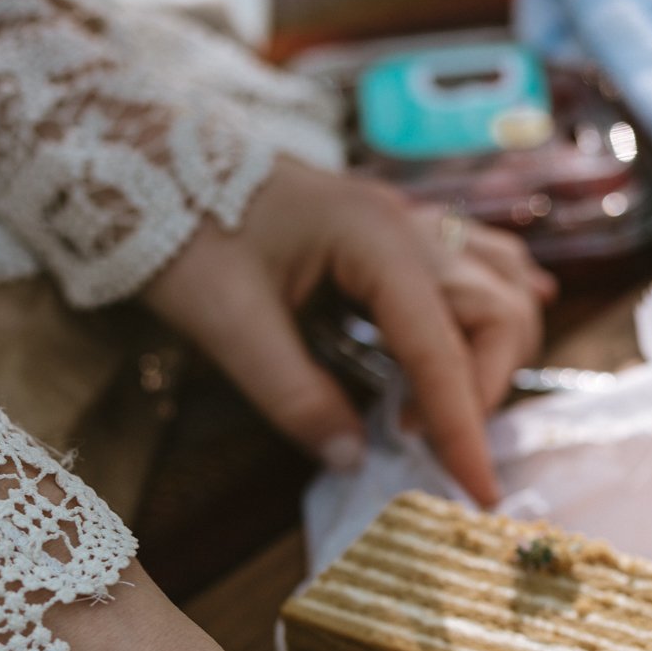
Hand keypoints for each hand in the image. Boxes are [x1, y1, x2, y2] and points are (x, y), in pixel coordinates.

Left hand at [142, 158, 555, 505]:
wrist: (148, 157)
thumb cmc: (181, 229)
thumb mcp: (226, 323)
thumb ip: (292, 396)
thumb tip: (352, 460)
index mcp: (374, 240)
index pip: (441, 349)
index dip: (463, 428)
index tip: (478, 494)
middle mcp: (407, 225)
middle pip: (497, 313)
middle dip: (482, 390)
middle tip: (428, 444)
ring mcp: (407, 220)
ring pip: (500, 285)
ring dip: (494, 351)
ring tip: (447, 404)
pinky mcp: (394, 228)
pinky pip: (479, 259)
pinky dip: (500, 300)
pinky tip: (503, 330)